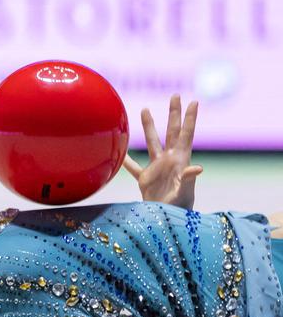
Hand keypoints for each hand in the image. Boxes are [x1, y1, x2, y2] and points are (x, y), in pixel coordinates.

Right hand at [122, 95, 202, 209]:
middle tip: (175, 95)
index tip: (193, 101)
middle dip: (173, 113)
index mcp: (180, 160)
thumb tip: (198, 168)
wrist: (165, 221)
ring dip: (148, 126)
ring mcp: (156, 168)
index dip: (190, 118)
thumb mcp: (185, 193)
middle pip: (171, 131)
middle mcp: (169, 160)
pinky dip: (125, 159)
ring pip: (151, 142)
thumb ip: (188, 179)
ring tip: (144, 109)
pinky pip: (133, 165)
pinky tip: (119, 150)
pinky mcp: (144, 178)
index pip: (186, 134)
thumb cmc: (178, 209)